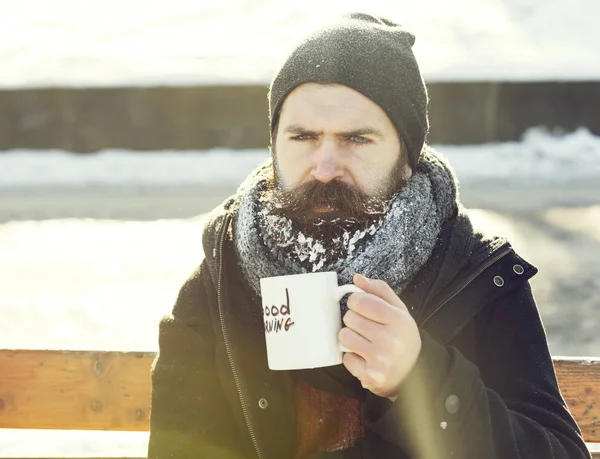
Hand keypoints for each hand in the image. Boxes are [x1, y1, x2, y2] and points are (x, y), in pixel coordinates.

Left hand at [338, 274, 421, 399]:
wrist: (413, 373)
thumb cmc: (402, 336)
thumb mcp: (399, 310)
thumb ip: (379, 290)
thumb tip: (357, 278)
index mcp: (399, 320)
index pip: (363, 301)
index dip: (354, 300)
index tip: (358, 305)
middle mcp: (391, 340)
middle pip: (350, 318)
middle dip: (353, 319)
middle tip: (364, 326)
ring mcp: (381, 360)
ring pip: (344, 336)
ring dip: (349, 337)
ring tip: (363, 341)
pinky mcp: (370, 376)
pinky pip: (346, 358)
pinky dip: (351, 357)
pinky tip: (364, 357)